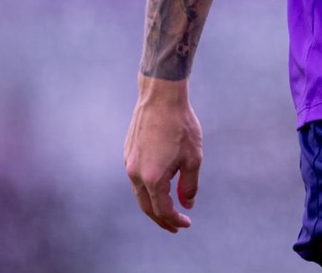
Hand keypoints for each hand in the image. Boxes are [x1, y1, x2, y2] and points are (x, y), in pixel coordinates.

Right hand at [124, 77, 202, 232]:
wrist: (161, 96)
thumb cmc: (181, 124)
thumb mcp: (193, 157)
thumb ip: (189, 184)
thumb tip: (187, 204)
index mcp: (153, 179)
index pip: (162, 210)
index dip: (175, 220)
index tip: (186, 223)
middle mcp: (136, 174)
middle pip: (146, 207)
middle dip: (161, 219)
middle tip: (174, 225)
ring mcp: (129, 162)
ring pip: (139, 192)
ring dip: (153, 202)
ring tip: (168, 206)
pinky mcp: (128, 151)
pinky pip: (136, 176)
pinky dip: (147, 186)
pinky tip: (159, 182)